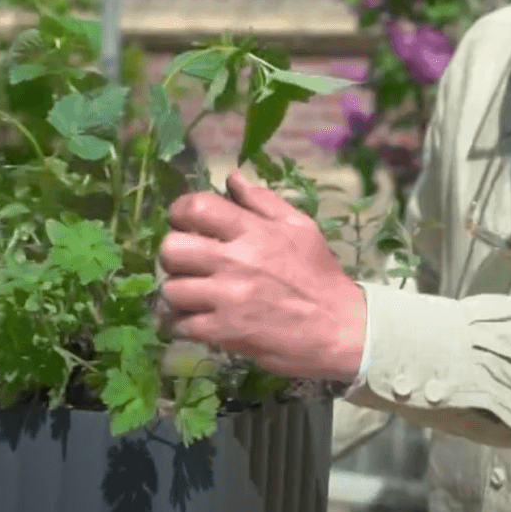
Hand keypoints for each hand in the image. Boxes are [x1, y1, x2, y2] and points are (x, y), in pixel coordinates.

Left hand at [158, 173, 366, 380]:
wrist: (339, 327)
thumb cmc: (318, 275)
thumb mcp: (300, 228)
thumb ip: (263, 201)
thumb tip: (231, 180)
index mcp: (253, 231)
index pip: (195, 207)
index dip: (179, 212)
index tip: (183, 222)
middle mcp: (235, 261)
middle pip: (171, 248)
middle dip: (173, 255)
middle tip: (187, 263)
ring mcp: (227, 298)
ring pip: (171, 289)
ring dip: (177, 292)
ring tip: (192, 295)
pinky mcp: (225, 331)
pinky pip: (181, 324)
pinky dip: (183, 323)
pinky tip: (197, 320)